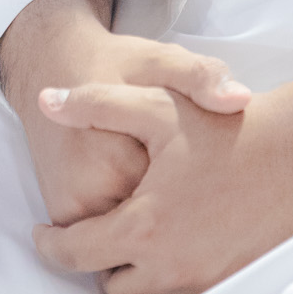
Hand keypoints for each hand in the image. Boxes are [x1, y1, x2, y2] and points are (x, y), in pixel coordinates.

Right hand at [0, 0, 251, 226]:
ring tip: (161, 166)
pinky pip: (111, 230)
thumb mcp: (162, 59)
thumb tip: (240, 100)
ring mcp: (72, 209)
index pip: (184, 200)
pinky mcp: (64, 212)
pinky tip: (137, 176)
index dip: (203, 183)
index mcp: (120, 162)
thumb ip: (200, 76)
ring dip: (153, 213)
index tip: (207, 158)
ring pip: (134, 235)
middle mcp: (91, 195)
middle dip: (178, 201)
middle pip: (159, 224)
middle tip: (187, 163)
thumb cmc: (114, 63)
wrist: (53, 63)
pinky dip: (128, 212)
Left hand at [32, 53, 292, 293]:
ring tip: (139, 241)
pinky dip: (176, 285)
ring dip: (139, 278)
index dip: (52, 246)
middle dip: (100, 264)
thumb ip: (95, 104)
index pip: (77, 256)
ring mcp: (206, 284)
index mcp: (145, 227)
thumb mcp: (157, 104)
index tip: (44, 235)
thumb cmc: (228, 126)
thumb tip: (47, 99)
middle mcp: (172, 268)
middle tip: (101, 233)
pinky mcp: (235, 287)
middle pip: (113, 289)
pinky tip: (178, 249)